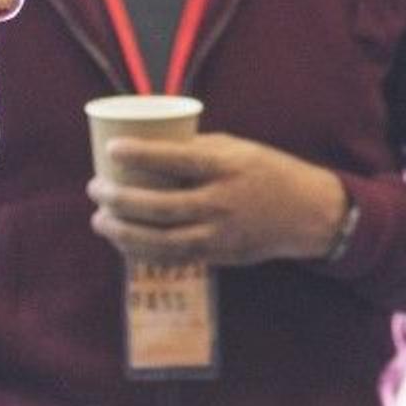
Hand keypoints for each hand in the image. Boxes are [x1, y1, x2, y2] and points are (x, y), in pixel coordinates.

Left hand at [91, 132, 351, 267]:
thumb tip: (151, 147)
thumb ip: (198, 149)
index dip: (141, 154)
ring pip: (162, 240)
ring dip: (124, 233)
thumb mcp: (238, 149)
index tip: (112, 149)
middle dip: (120, 199)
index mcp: (227, 168)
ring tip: (100, 221)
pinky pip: (174, 258)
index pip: (177, 160)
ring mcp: (220, 234)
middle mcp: (222, 203)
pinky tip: (123, 243)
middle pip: (161, 206)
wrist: (308, 213)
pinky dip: (144, 253)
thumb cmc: (267, 172)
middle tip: (96, 189)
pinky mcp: (220, 256)